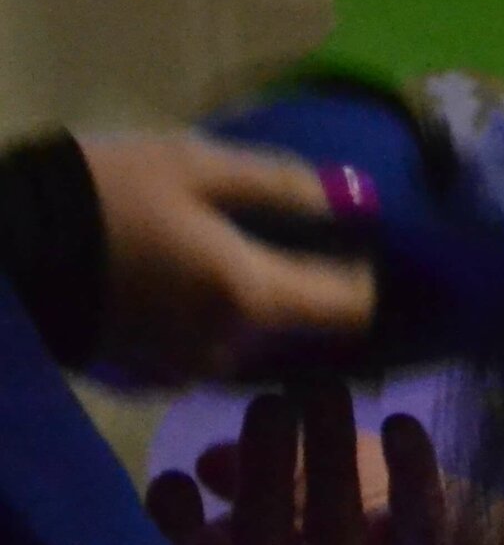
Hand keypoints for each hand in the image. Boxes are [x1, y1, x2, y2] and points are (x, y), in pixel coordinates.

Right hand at [78, 131, 376, 384]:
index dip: (360, 274)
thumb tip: (359, 194)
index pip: (354, 307)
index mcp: (252, 297)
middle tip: (266, 235)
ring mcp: (181, 372)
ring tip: (208, 251)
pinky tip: (167, 282)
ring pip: (246, 338)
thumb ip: (285, 184)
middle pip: (297, 324)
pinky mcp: (140, 380)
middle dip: (294, 283)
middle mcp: (228, 349)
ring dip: (242, 302)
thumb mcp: (194, 165)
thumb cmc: (101, 194)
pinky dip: (197, 320)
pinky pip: (196, 350)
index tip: (345, 244)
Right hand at [146, 381, 499, 544]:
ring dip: (326, 457)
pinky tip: (399, 423)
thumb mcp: (291, 498)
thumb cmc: (352, 516)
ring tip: (323, 390)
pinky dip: (410, 471)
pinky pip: (419, 519)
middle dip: (260, 472)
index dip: (177, 530)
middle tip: (267, 403)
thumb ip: (246, 479)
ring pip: (335, 535)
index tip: (169, 479)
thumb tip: (209, 461)